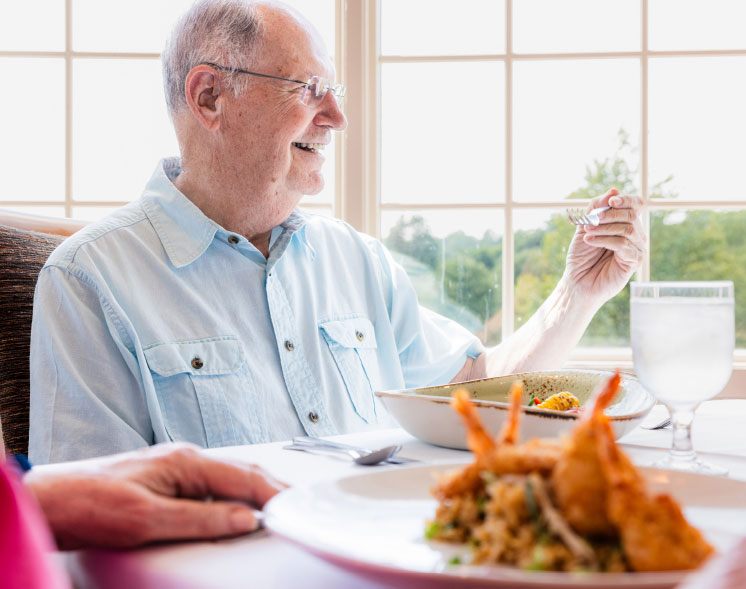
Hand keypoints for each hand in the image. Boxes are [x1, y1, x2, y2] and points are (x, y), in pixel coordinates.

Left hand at [24, 443, 285, 549]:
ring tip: (277, 506)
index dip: (274, 493)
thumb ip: (201, 519)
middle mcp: (185, 458)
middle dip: (273, 487)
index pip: (245, 475)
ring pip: (229, 476)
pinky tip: (238, 507)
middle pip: (242, 470)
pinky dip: (233, 495)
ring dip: (255, 490)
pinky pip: (211, 484)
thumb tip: (243, 519)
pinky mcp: (166, 479)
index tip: (295, 509)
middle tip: (297, 505)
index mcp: (186, 461)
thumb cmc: (90, 503)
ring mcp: (175, 467)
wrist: (52, 499)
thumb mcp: (148, 520)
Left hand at [562, 189, 644, 305]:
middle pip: (632, 215)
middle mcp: (634, 234)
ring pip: (628, 229)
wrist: (577, 281)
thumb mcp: (585, 226)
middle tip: (590, 220)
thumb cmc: (581, 256)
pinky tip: (589, 241)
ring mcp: (636, 248)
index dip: (626, 200)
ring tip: (587, 232)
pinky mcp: (633, 261)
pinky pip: (623, 245)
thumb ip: (596, 208)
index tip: (611, 200)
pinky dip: (604, 240)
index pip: (635, 205)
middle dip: (610, 214)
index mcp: (624, 224)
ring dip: (605, 228)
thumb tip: (613, 190)